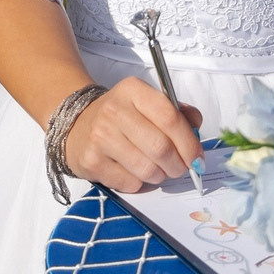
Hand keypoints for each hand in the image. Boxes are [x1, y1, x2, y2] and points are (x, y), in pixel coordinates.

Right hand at [61, 76, 203, 193]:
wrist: (76, 125)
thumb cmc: (121, 117)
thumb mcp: (146, 103)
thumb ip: (176, 112)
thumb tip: (197, 127)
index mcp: (133, 90)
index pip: (170, 117)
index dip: (189, 142)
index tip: (197, 158)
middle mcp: (114, 110)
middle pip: (161, 147)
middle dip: (179, 165)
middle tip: (181, 169)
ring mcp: (99, 137)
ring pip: (147, 170)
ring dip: (160, 176)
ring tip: (156, 170)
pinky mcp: (91, 162)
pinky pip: (130, 183)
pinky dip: (139, 183)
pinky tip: (133, 172)